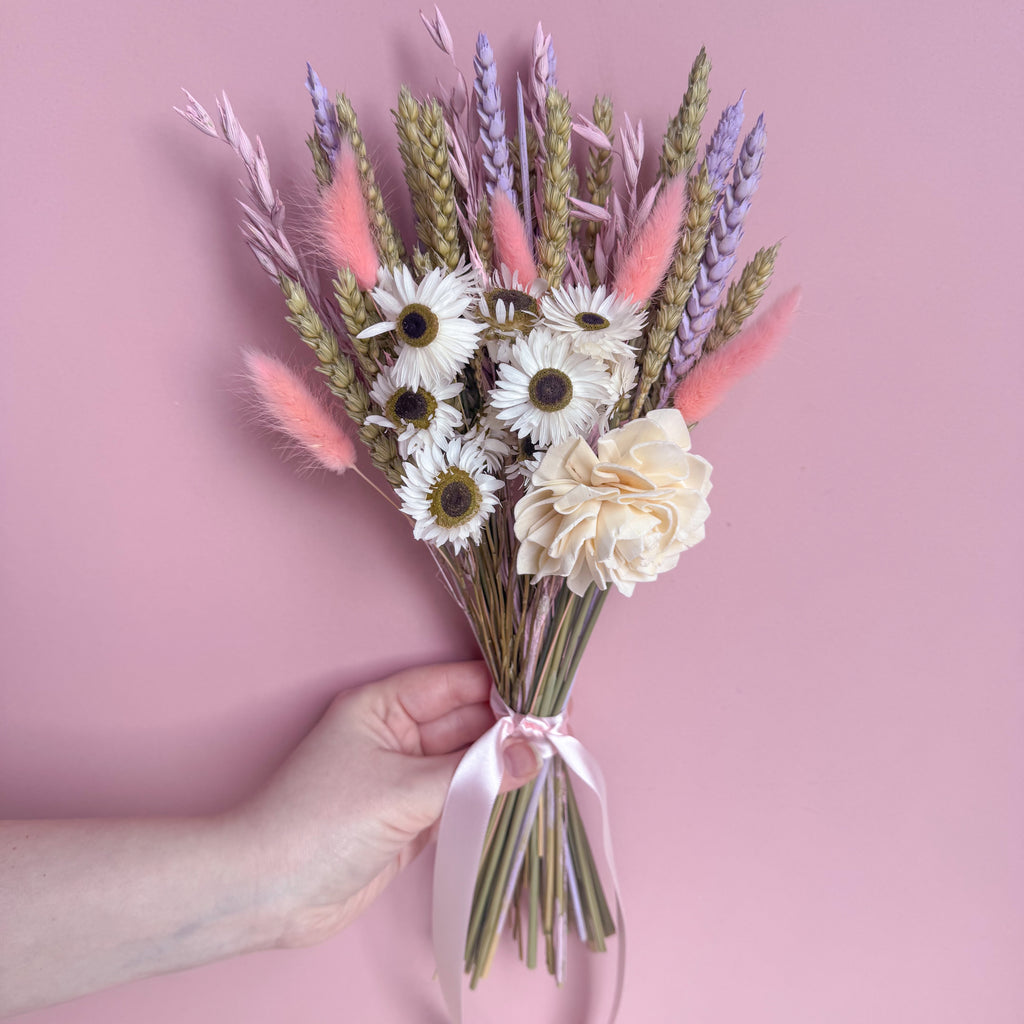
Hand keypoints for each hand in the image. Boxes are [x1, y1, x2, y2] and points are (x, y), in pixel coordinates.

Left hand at [240, 660, 540, 946]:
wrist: (268, 894)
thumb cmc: (321, 823)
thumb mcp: (402, 790)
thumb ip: (472, 774)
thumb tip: (534, 752)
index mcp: (383, 707)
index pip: (454, 685)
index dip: (501, 688)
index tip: (548, 697)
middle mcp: (396, 735)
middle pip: (465, 722)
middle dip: (510, 727)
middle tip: (561, 733)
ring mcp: (404, 779)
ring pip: (466, 762)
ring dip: (503, 764)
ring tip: (553, 760)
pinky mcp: (409, 820)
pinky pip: (458, 798)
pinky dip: (487, 797)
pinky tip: (522, 794)